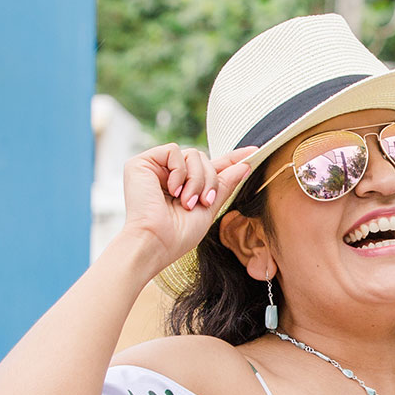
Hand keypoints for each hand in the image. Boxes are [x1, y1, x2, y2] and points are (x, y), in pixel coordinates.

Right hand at [115, 143, 256, 271]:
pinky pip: (174, 151)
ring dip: (196, 180)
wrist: (155, 243)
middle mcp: (168, 175)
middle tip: (203, 202)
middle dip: (210, 181)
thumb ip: (224, 185)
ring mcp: (154, 169)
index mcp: (183, 187)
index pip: (209, 167)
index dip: (231, 159)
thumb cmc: (178, 235)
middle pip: (203, 159)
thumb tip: (244, 165)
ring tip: (186, 201)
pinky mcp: (141, 163)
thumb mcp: (209, 208)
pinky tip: (172, 190)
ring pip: (193, 154)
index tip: (253, 152)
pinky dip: (179, 171)